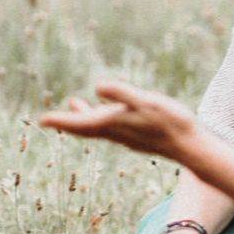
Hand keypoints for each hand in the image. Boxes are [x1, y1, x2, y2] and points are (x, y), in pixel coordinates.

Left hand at [39, 80, 198, 161]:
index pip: (81, 123)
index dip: (61, 121)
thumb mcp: (146, 102)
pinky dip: (101, 121)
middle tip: (49, 118)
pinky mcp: (137, 137)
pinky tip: (108, 114)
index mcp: (114, 123)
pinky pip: (111, 129)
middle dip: (67, 122)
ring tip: (75, 105)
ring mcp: (127, 136)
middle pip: (85, 128)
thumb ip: (122, 94)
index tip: (43, 120)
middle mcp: (117, 133)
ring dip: (83, 119)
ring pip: (98, 129)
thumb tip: (98, 86)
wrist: (190, 147)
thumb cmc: (171, 122)